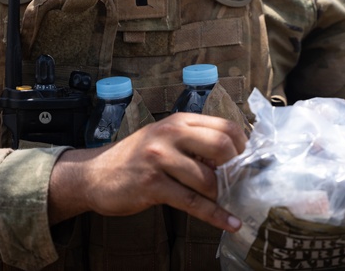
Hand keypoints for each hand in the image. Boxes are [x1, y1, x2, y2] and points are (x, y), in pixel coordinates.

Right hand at [47, 112, 246, 230]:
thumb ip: (194, 143)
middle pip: (222, 147)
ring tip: (230, 204)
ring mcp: (159, 158)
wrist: (94, 175)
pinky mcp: (152, 184)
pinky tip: (229, 223)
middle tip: (242, 185)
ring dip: (223, 196)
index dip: (243, 147)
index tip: (250, 163)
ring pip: (208, 178)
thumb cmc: (136, 159)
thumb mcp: (164, 140)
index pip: (225, 126)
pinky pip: (192, 202)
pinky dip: (215, 215)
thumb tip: (233, 160)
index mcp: (178, 121)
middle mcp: (170, 134)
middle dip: (237, 170)